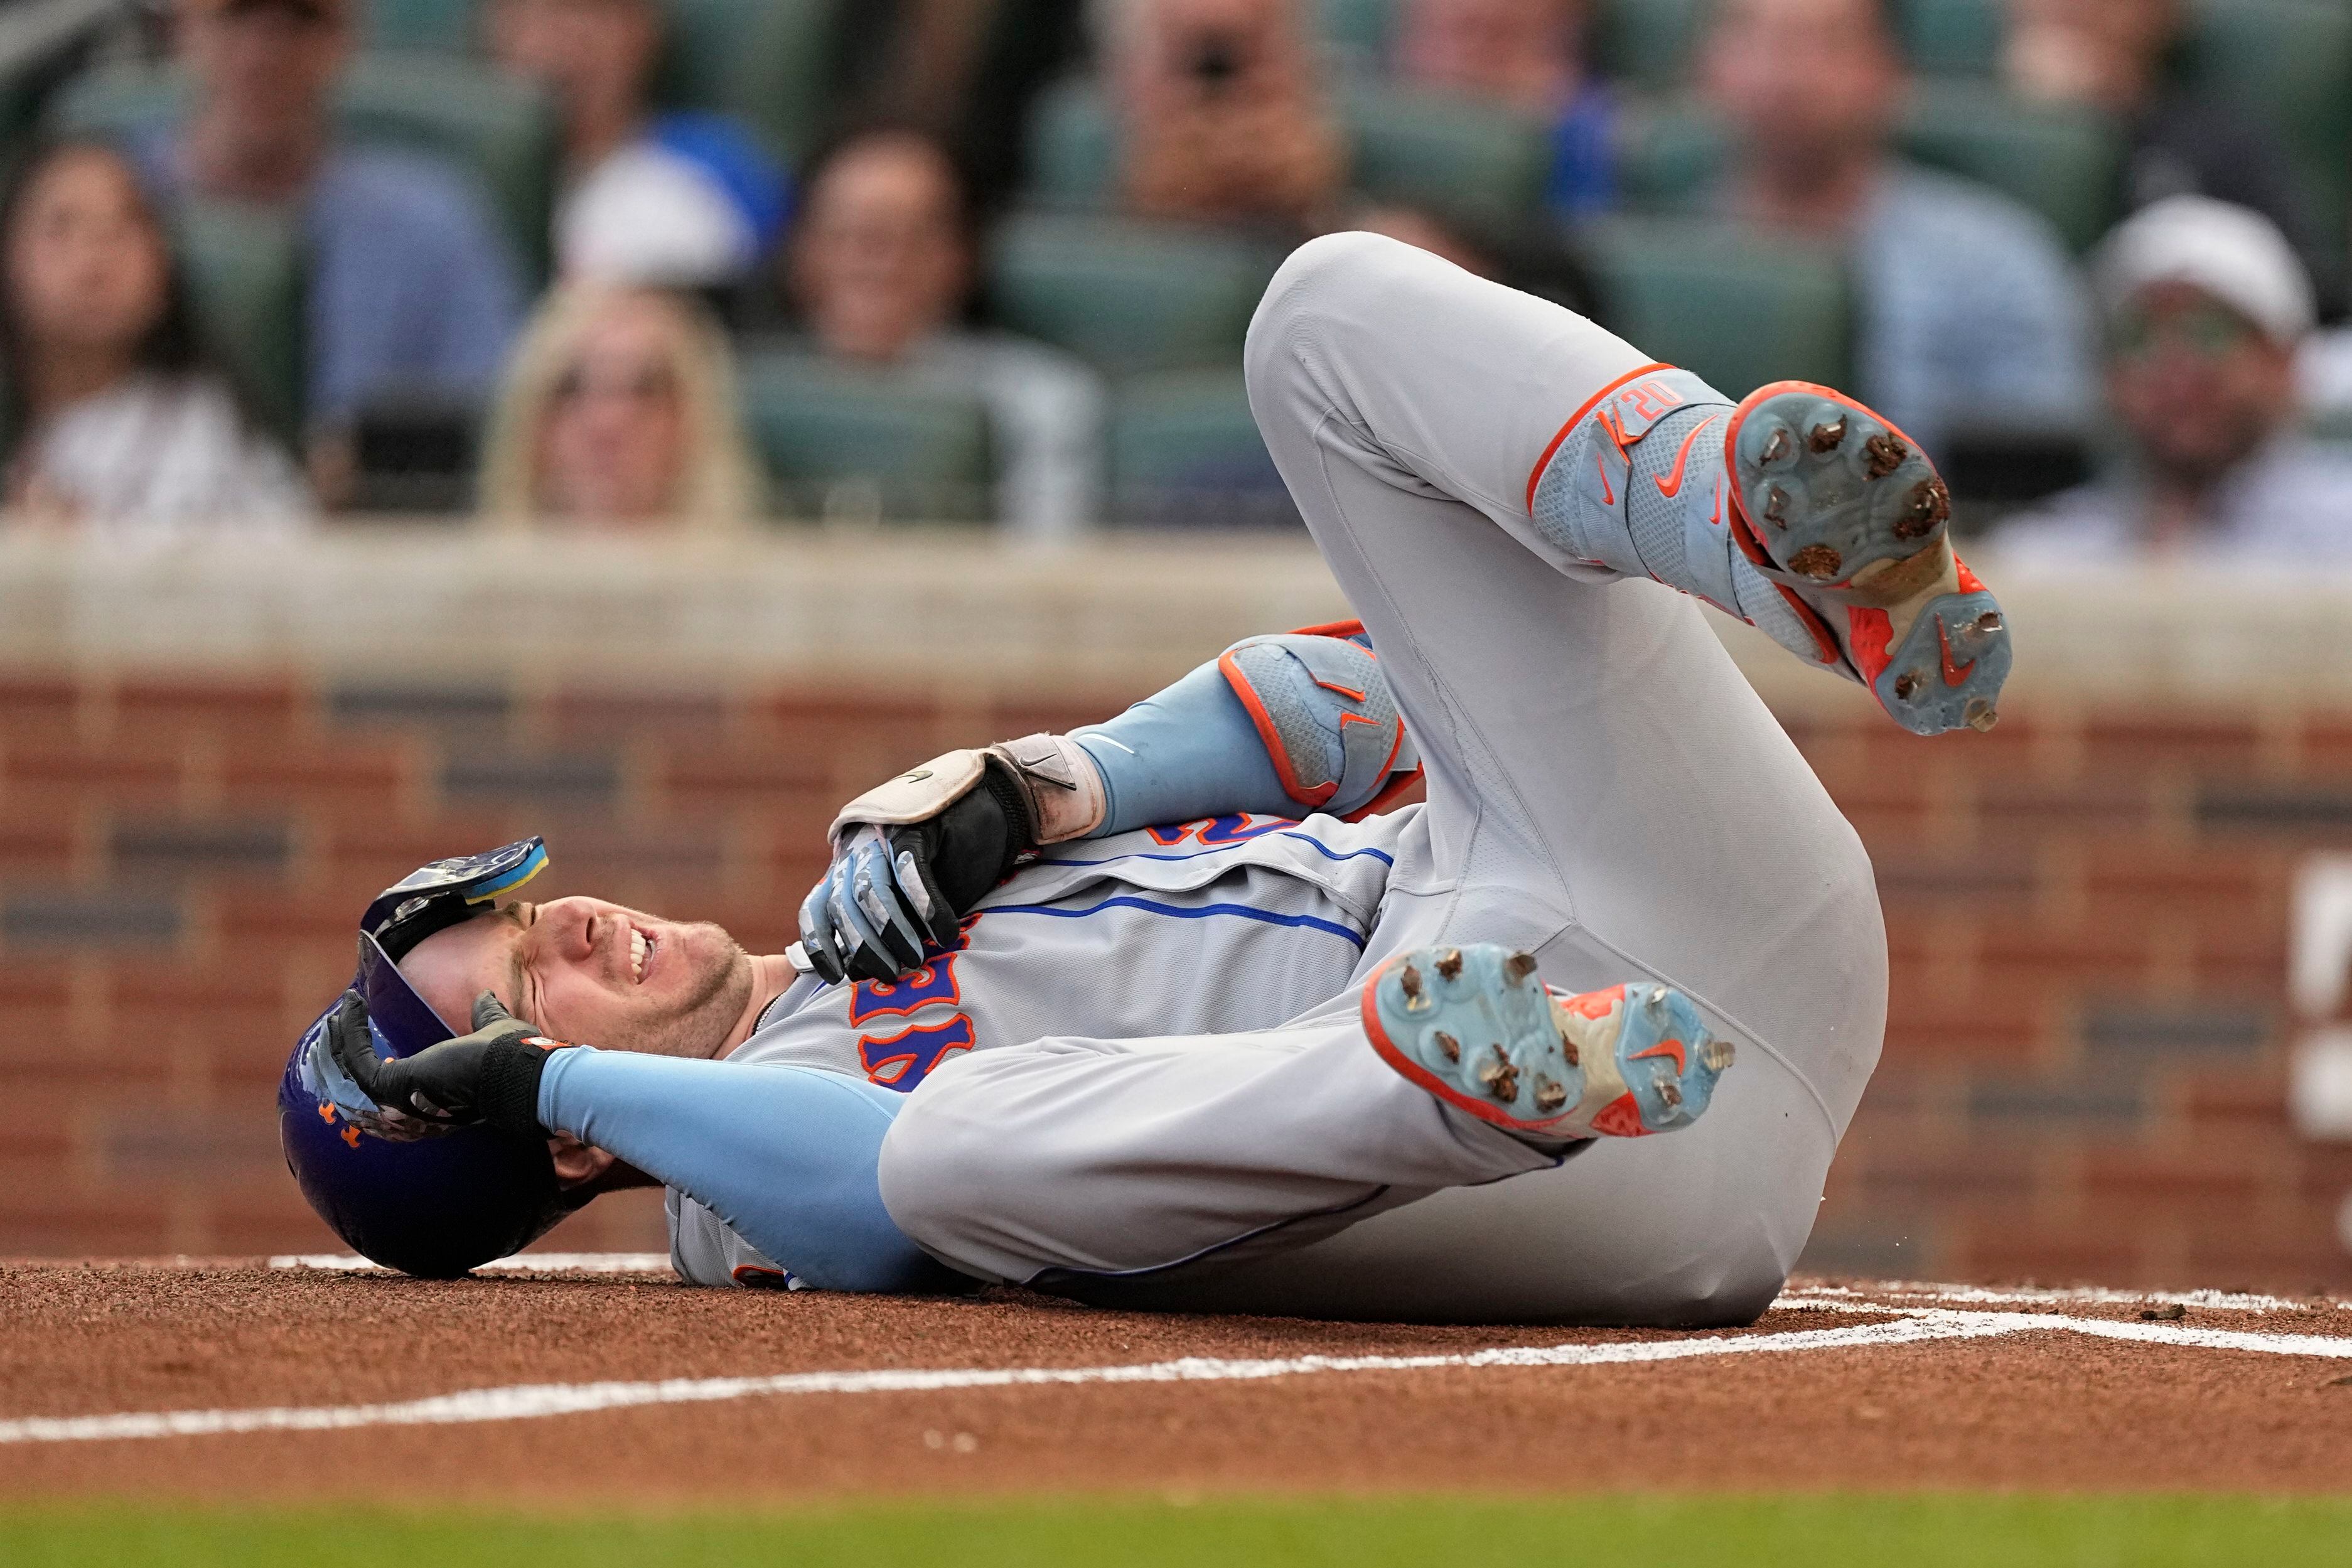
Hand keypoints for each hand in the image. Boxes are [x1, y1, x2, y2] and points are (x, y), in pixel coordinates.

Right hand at [327, 989, 574, 1138]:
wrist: (518, 1074)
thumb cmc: (512, 1057)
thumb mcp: (492, 1029)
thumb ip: (486, 1016)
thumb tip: (485, 997)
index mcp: (434, 1093)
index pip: (393, 1083)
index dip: (377, 1056)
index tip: (368, 1027)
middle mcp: (412, 1106)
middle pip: (364, 1086)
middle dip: (344, 1054)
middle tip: (337, 1024)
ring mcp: (400, 1100)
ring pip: (353, 1074)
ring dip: (340, 1041)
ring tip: (338, 1013)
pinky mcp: (393, 1087)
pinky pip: (358, 1061)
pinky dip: (350, 1034)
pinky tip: (350, 1008)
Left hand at [797, 803, 1004, 985]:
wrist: (994, 807)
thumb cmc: (952, 864)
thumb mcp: (912, 904)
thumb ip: (886, 930)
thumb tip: (860, 972)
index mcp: (847, 869)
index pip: (817, 908)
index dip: (821, 945)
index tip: (837, 977)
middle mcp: (857, 850)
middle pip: (842, 905)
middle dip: (864, 947)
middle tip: (892, 975)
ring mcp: (884, 835)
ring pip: (870, 890)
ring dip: (892, 931)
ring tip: (916, 958)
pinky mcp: (916, 826)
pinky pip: (911, 871)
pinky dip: (928, 908)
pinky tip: (946, 933)